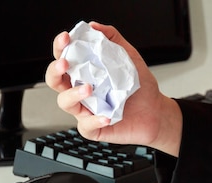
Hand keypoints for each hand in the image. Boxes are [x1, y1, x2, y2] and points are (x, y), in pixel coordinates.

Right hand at [44, 22, 181, 155]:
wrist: (156, 112)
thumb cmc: (140, 88)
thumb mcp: (129, 58)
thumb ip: (113, 39)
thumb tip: (94, 26)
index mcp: (86, 72)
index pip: (64, 57)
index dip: (60, 47)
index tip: (66, 38)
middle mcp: (81, 90)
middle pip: (55, 80)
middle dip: (55, 71)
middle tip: (65, 63)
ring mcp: (86, 109)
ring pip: (65, 102)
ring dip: (73, 94)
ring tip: (89, 89)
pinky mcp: (94, 127)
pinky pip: (86, 126)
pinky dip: (95, 121)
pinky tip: (106, 116)